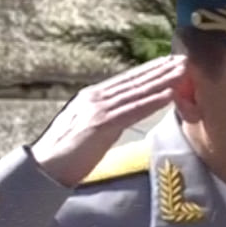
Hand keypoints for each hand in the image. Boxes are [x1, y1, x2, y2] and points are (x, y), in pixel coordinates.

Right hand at [30, 55, 184, 187]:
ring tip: (182, 71)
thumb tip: (120, 116)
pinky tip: (169, 95)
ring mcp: (98, 109)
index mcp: (91, 97)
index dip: (148, 71)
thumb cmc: (63, 154)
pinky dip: (152, 101)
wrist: (43, 167)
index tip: (167, 62)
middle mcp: (95, 97)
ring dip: (162, 80)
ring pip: (137, 92)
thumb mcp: (85, 128)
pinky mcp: (101, 125)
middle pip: (134, 81)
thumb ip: (103, 118)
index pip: (125, 81)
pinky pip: (133, 111)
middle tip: (182, 59)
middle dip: (160, 69)